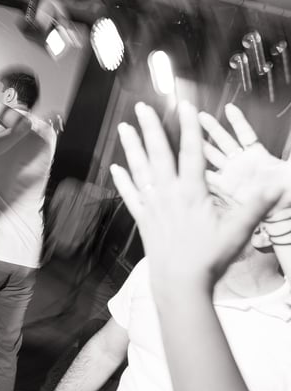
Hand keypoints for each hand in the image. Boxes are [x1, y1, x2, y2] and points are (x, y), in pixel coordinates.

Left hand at [110, 101, 280, 290]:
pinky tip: (116, 168)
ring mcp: (153, 206)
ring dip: (132, 147)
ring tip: (124, 128)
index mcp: (192, 193)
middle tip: (143, 107)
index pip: (191, 153)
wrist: (180, 283)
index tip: (186, 107)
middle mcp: (169, 194)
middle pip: (158, 154)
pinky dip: (123, 180)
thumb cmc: (208, 258)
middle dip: (151, 128)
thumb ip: (254, 206)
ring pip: (140, 169)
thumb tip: (275, 186)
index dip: (189, 128)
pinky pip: (130, 195)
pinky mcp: (143, 219)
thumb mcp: (236, 231)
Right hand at [198, 103, 290, 214]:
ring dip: (201, 145)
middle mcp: (242, 162)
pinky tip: (188, 164)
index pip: (245, 133)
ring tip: (188, 134)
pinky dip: (199, 171)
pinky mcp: (226, 187)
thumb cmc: (289, 191)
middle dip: (212, 127)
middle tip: (200, 115)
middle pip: (224, 140)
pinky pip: (210, 176)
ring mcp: (232, 174)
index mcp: (257, 155)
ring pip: (213, 155)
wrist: (281, 211)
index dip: (237, 121)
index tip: (229, 108)